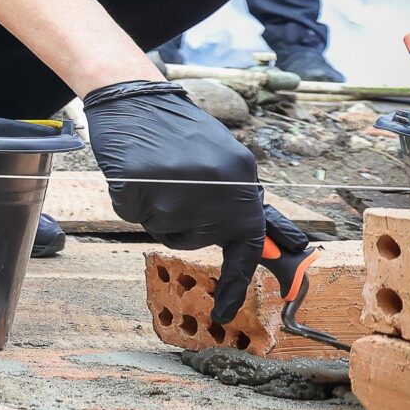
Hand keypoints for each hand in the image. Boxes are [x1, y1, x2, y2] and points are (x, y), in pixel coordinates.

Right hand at [84, 79, 264, 324]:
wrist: (134, 97)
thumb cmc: (178, 129)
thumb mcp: (224, 159)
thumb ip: (241, 200)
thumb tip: (278, 245)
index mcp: (240, 179)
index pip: (246, 243)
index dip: (236, 282)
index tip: (225, 313)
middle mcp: (213, 189)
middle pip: (194, 238)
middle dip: (182, 220)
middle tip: (174, 184)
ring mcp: (174, 190)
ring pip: (162, 229)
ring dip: (155, 209)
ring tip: (156, 173)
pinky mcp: (137, 189)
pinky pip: (132, 215)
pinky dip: (130, 199)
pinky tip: (135, 171)